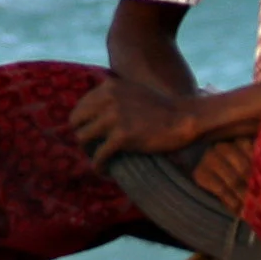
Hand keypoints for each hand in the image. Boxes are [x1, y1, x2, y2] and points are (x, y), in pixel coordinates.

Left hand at [69, 74, 194, 164]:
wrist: (184, 118)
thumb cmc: (161, 108)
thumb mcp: (132, 91)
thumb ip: (112, 97)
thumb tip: (93, 113)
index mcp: (108, 87)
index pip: (80, 107)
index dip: (82, 124)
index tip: (91, 136)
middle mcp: (107, 99)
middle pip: (76, 122)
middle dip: (82, 136)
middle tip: (92, 149)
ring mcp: (113, 117)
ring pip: (83, 138)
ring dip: (89, 152)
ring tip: (99, 160)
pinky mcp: (122, 136)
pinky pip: (99, 155)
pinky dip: (99, 166)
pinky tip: (105, 172)